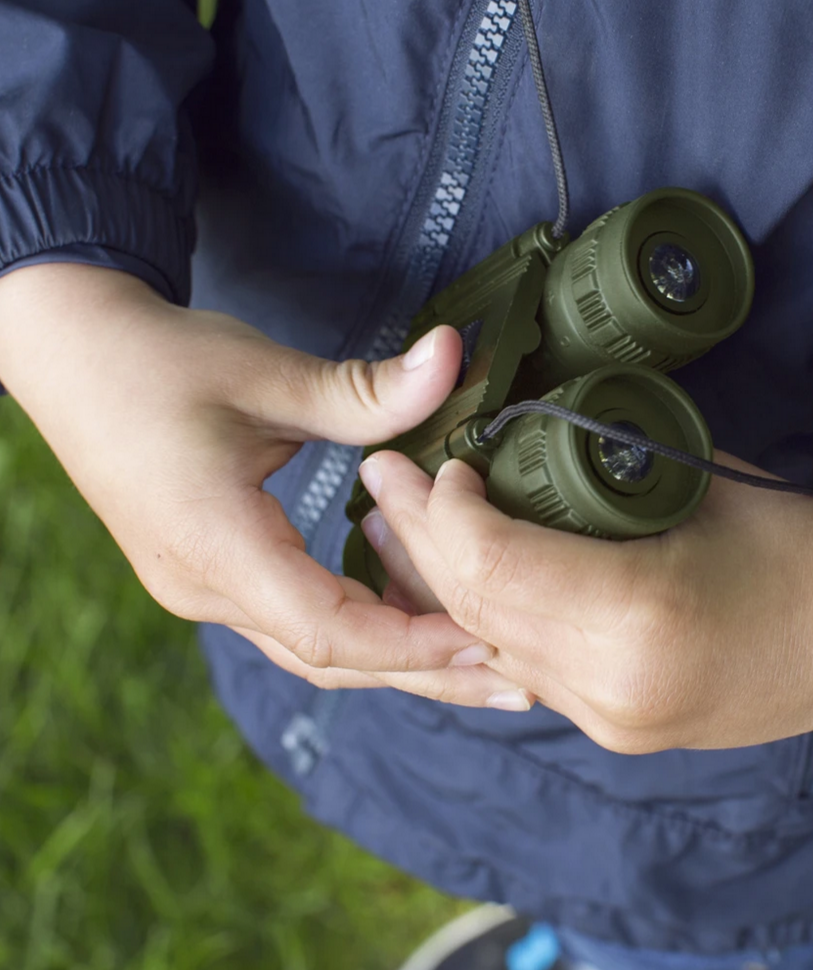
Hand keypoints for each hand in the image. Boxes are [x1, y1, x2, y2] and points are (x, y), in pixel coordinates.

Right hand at [0, 264, 527, 706]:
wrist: (70, 353)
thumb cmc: (155, 360)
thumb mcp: (263, 373)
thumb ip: (365, 389)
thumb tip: (453, 356)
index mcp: (214, 547)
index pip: (328, 629)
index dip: (414, 644)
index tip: (491, 643)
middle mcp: (205, 588)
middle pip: (331, 658)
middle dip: (426, 674)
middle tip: (516, 685)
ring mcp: (203, 588)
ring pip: (315, 646)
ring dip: (399, 656)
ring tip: (482, 661)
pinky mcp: (212, 573)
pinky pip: (297, 618)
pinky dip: (362, 623)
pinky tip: (414, 611)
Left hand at [359, 449, 812, 750]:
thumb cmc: (799, 541)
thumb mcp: (693, 484)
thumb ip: (593, 472)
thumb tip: (511, 445)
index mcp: (634, 618)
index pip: (490, 563)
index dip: (446, 509)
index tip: (439, 461)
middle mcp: (607, 685)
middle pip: (472, 608)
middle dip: (416, 540)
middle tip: (378, 480)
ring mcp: (607, 719)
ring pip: (485, 646)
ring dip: (431, 587)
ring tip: (388, 534)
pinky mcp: (612, 727)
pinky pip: (519, 667)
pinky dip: (479, 622)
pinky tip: (452, 587)